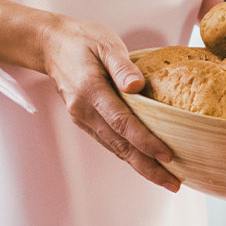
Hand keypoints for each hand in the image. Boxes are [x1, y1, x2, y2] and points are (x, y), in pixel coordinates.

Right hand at [0, 2, 177, 189]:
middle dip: (148, 167)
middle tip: (174, 184)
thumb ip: (122, 65)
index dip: (145, 141)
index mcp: (90, 91)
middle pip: (120, 145)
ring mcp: (82, 118)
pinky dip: (129, 156)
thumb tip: (137, 86)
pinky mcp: (84, 121)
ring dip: (140, 166)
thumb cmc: (83, 41)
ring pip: (115, 148)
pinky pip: (110, 142)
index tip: (168, 155)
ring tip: (166, 179)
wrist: (52, 46)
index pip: (122, 122)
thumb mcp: (105, 43)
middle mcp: (84, 110)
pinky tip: (146, 163)